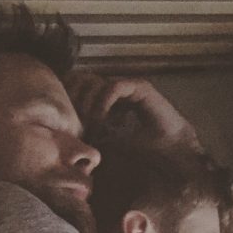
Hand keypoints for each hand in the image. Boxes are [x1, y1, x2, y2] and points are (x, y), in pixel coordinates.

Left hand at [65, 71, 201, 151]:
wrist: (169, 151)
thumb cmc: (138, 151)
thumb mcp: (102, 143)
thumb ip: (86, 135)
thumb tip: (63, 140)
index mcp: (104, 99)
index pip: (75, 87)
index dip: (65, 101)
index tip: (64, 125)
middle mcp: (114, 89)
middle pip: (80, 80)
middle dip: (73, 102)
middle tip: (74, 126)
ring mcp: (127, 87)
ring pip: (93, 82)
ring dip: (86, 106)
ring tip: (88, 127)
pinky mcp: (140, 88)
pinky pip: (112, 88)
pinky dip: (102, 105)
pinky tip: (101, 123)